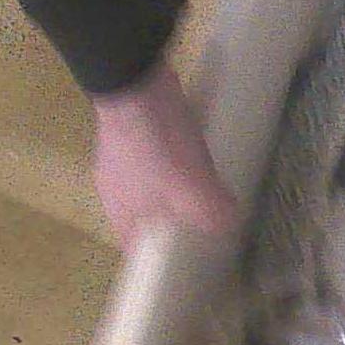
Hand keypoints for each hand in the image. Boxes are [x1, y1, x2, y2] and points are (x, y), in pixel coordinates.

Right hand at [90, 62, 237, 250]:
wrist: (135, 84)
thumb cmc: (156, 145)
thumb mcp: (189, 185)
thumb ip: (210, 211)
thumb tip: (228, 226)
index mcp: (122, 211)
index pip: (137, 248)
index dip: (161, 258)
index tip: (190, 260)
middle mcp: (116, 190)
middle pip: (147, 217)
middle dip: (175, 221)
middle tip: (207, 222)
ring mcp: (121, 160)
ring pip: (152, 186)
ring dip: (177, 189)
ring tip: (209, 190)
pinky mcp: (134, 134)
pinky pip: (158, 158)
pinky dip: (178, 161)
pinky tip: (199, 154)